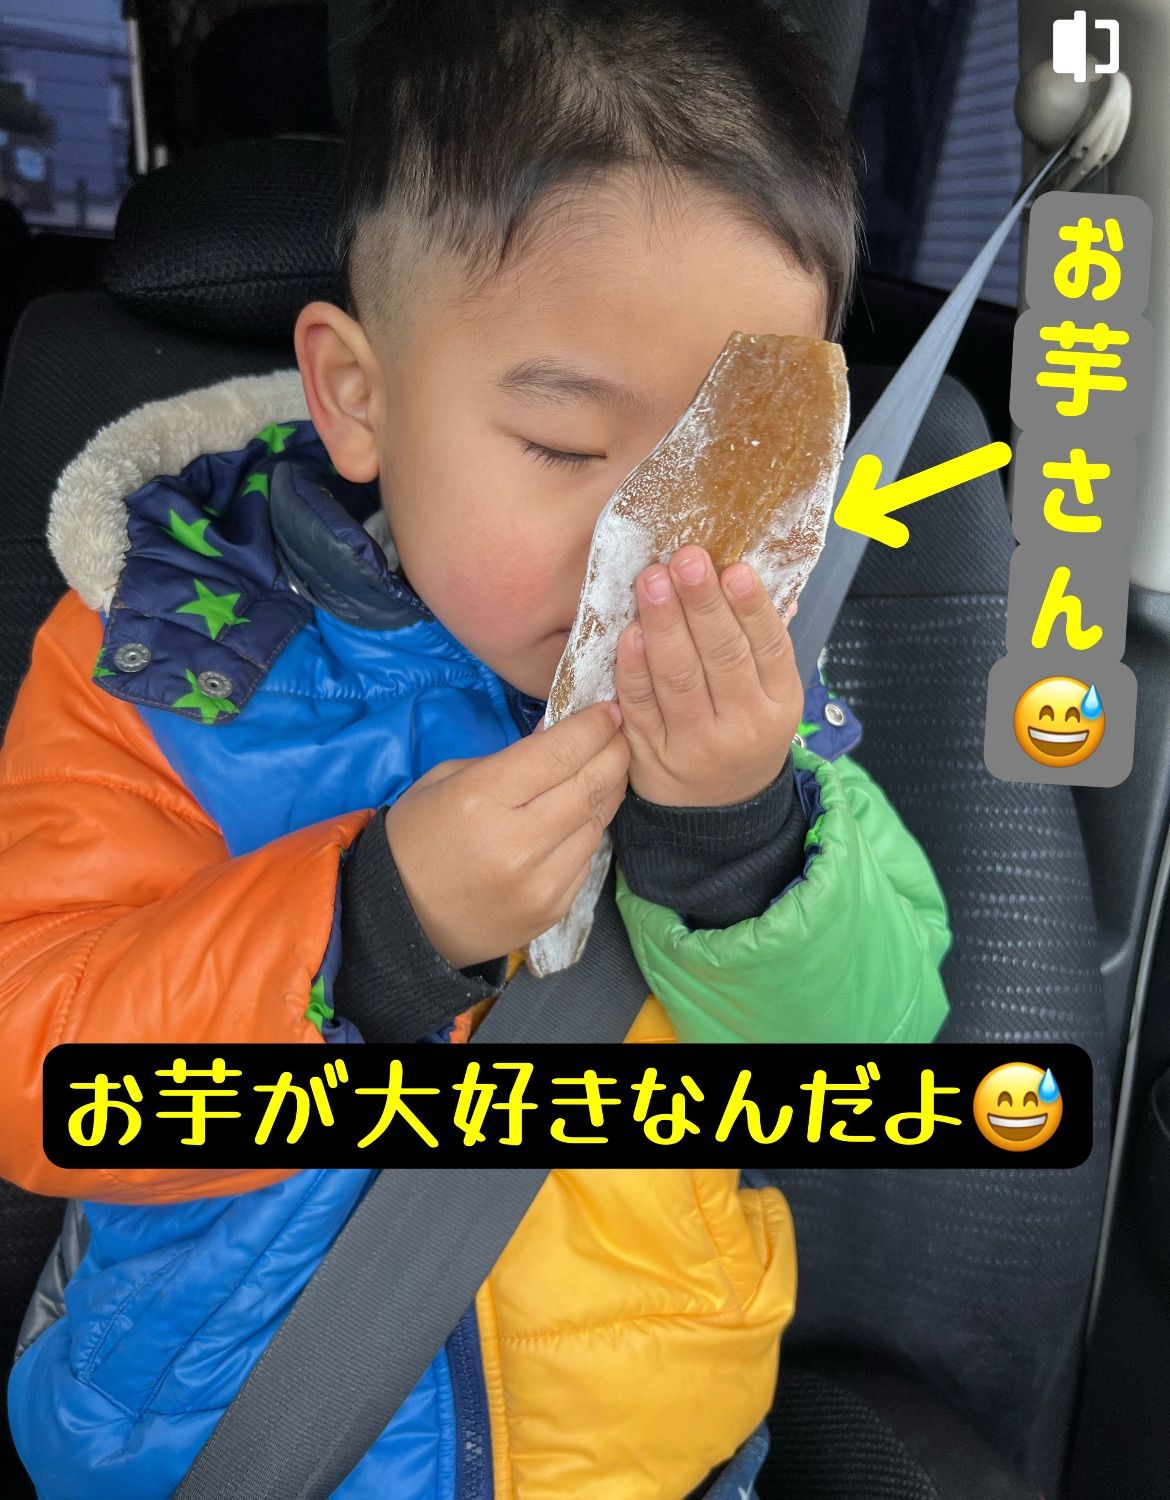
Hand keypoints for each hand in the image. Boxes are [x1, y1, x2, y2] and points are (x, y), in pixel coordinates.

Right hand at [384, 702, 629, 969]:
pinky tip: (582, 815)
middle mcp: (518, 842)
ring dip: (608, 790)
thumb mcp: (449, 779)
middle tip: (620, 734)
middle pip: (591, 784)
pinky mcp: (553, 909)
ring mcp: (540, 882)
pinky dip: (590, 830)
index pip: (561, 752)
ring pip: (598, 821)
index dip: (594, 726)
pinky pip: (587, 857)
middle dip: (615, 751)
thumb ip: (511, 757)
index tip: (609, 711)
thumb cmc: (417, 837)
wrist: (399, 920)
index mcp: (482, 798)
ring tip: (606, 769)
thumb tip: (563, 730)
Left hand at [614, 544, 800, 806]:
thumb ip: (762, 643)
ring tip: (653, 580)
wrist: (717, 811)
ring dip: (664, 624)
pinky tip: (629, 633)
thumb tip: (756, 578)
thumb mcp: (771, 696)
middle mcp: (742, 726)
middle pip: (722, 658)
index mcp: (780, 703)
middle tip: (686, 559)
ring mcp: (695, 743)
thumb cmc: (743, 732)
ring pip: (679, 678)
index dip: (752, 608)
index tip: (735, 569)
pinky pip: (641, 705)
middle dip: (702, 604)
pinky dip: (633, 668)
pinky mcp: (652, 754)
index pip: (769, 648)